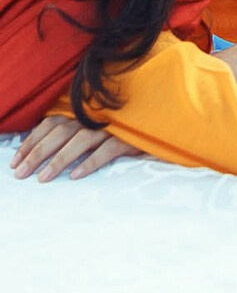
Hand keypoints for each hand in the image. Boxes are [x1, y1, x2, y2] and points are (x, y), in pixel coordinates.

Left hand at [10, 116, 142, 182]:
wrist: (164, 127)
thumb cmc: (126, 133)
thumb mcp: (96, 130)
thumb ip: (75, 135)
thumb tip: (40, 154)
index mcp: (85, 114)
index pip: (51, 124)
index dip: (31, 141)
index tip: (15, 161)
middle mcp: (96, 117)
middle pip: (60, 132)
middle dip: (38, 154)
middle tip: (21, 174)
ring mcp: (114, 126)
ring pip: (81, 140)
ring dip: (60, 159)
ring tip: (44, 178)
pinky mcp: (132, 136)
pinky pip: (109, 149)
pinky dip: (92, 161)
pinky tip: (77, 175)